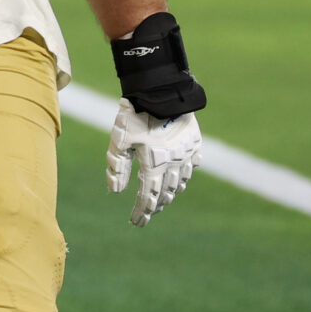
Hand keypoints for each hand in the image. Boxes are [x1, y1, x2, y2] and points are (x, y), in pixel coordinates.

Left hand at [105, 101, 203, 226]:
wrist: (160, 90)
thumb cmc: (134, 116)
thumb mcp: (119, 142)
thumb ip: (117, 168)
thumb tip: (116, 193)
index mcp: (153, 165)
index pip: (147, 197)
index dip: (141, 212)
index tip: (136, 222)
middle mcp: (173, 163)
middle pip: (165, 193)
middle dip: (155, 206)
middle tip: (148, 213)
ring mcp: (186, 153)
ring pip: (181, 182)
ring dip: (171, 194)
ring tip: (164, 201)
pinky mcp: (194, 142)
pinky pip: (193, 165)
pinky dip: (185, 176)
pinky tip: (182, 180)